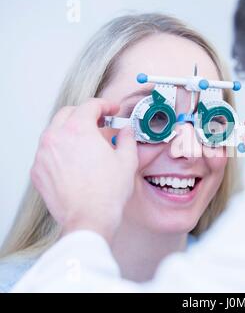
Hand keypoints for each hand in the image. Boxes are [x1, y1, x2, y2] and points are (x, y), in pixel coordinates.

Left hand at [30, 99, 137, 242]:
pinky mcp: (38, 171)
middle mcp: (56, 137)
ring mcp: (43, 155)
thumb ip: (127, 138)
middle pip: (68, 113)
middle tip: (100, 123)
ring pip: (55, 132)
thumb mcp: (127, 160)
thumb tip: (126, 132)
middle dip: (85, 114)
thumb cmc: (107, 192)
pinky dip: (61, 150)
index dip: (105, 105)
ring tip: (88, 144)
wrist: (89, 218)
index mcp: (78, 129)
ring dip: (71, 131)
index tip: (112, 110)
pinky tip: (76, 161)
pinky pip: (48, 152)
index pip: (90, 105)